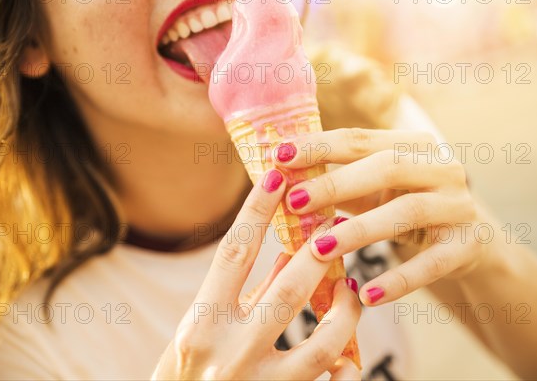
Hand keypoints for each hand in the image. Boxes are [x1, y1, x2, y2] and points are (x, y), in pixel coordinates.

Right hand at [152, 170, 360, 379]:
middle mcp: (228, 351)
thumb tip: (284, 255)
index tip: (276, 175)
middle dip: (317, 251)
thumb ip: (243, 295)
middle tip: (335, 223)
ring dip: (345, 310)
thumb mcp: (202, 331)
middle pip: (286, 288)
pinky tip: (349, 360)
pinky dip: (344, 369)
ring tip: (351, 290)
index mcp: (202, 322)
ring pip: (321, 341)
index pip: (234, 252)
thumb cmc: (184, 376)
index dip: (257, 209)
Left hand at [274, 129, 483, 305]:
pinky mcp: (468, 245)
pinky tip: (365, 296)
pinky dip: (397, 281)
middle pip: (387, 168)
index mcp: (415, 144)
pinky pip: (431, 264)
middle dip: (335, 184)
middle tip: (293, 201)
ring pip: (407, 213)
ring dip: (359, 231)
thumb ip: (339, 182)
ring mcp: (459, 205)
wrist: (468, 238)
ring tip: (319, 249)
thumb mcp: (376, 190)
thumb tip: (283, 181)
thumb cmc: (406, 206)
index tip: (280, 156)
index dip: (320, 146)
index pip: (361, 139)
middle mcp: (442, 168)